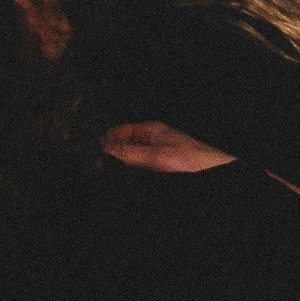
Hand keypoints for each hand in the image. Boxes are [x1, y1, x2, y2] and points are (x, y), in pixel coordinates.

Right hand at [101, 120, 234, 172]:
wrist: (208, 168)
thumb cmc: (190, 158)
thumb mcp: (154, 154)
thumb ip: (129, 151)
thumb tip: (105, 148)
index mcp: (151, 130)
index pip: (120, 130)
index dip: (105, 138)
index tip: (92, 149)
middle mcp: (153, 139)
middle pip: (123, 144)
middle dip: (111, 152)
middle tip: (97, 162)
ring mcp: (156, 152)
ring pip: (131, 156)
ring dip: (121, 162)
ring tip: (107, 167)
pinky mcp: (160, 164)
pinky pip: (140, 164)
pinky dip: (132, 167)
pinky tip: (127, 171)